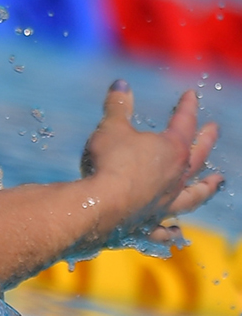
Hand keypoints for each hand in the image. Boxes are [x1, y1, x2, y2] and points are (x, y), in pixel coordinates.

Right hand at [80, 80, 223, 243]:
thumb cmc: (109, 163)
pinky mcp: (150, 225)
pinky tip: (176, 231)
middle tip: (214, 130)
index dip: (187, 107)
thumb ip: (118, 107)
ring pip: (193, 195)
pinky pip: (166, 230)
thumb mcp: (110, 129)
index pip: (184, 122)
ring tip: (216, 182)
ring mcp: (166, 204)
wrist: (99, 206)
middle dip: (206, 140)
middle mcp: (176, 177)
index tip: (191, 95)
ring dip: (206, 188)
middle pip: (197, 156)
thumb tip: (121, 84)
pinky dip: (172, 230)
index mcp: (172, 149)